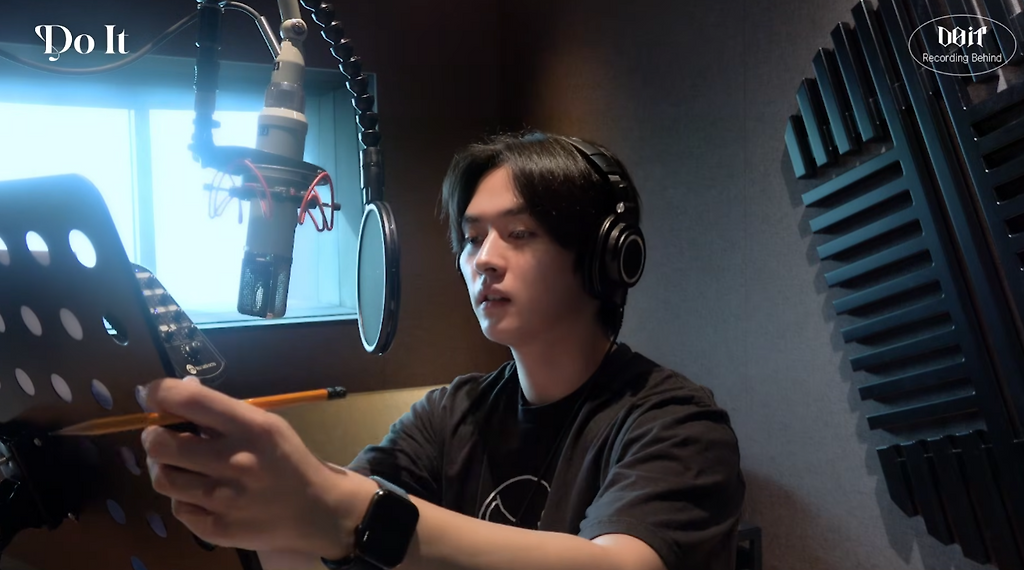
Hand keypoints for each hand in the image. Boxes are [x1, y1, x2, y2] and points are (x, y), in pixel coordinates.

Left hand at [140, 377, 371, 556]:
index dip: (158, 393)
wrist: (315, 510)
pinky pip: (178, 507)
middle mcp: (235, 461)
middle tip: (162, 435)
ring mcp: (224, 499)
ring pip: (162, 477)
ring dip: (163, 467)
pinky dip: (183, 497)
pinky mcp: (217, 529)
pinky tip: (201, 493)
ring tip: (180, 464)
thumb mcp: (265, 424)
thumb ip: (222, 411)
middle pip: (160, 443)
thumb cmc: (286, 459)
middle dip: (153, 435)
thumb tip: (179, 389)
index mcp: (251, 427)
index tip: (151, 395)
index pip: (189, 400)